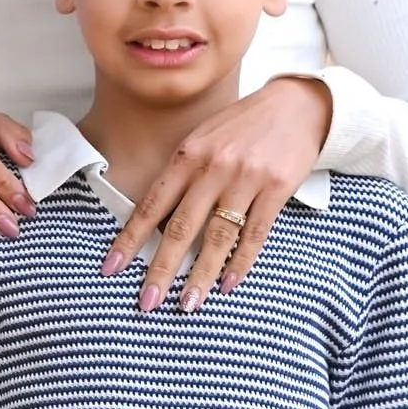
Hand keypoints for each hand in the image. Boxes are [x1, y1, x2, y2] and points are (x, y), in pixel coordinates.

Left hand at [109, 75, 331, 310]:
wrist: (296, 104)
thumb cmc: (242, 125)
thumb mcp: (203, 138)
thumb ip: (182, 173)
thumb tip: (157, 217)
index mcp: (187, 155)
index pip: (151, 205)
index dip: (130, 238)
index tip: (111, 267)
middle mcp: (212, 167)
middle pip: (180, 227)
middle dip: (161, 268)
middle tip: (147, 302)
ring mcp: (245, 178)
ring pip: (217, 236)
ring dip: (201, 274)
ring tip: (188, 304)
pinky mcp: (276, 189)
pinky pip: (255, 233)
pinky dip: (241, 261)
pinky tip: (228, 284)